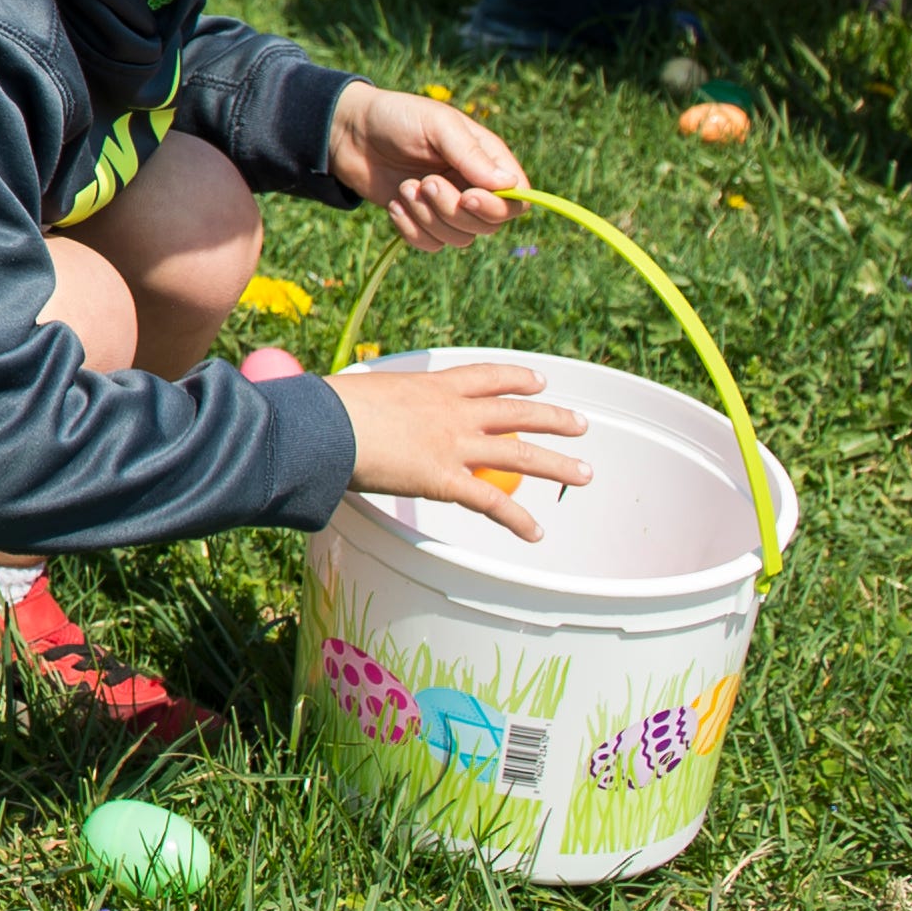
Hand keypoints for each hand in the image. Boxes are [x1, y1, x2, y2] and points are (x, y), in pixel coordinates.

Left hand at [322, 82, 528, 248]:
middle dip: (453, 210)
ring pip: (459, 238)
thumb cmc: (398, 118)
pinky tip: (395, 205)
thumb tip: (508, 185)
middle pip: (488, 224)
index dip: (498, 206)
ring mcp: (447, 206)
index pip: (516, 198)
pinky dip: (411, 229)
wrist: (350, 132)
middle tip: (424, 183)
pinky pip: (430, 244)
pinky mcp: (422, 221)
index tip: (467, 196)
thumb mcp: (437, 126)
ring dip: (428, 217)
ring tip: (405, 187)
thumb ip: (470, 154)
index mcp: (487, 159)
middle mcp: (473, 186)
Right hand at [333, 358, 593, 540]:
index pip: (485, 377)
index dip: (517, 379)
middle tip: (579, 423)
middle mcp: (453, 412)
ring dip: (557, 464)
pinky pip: (491, 503)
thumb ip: (373, 404)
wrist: (327, 426)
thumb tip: (352, 411)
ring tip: (584, 473)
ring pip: (520, 454)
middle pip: (516, 412)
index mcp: (431, 386)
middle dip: (552, 418)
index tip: (539, 381)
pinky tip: (536, 533)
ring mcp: (454, 446)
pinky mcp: (446, 480)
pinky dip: (517, 521)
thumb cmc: (329, 409)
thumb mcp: (360, 393)